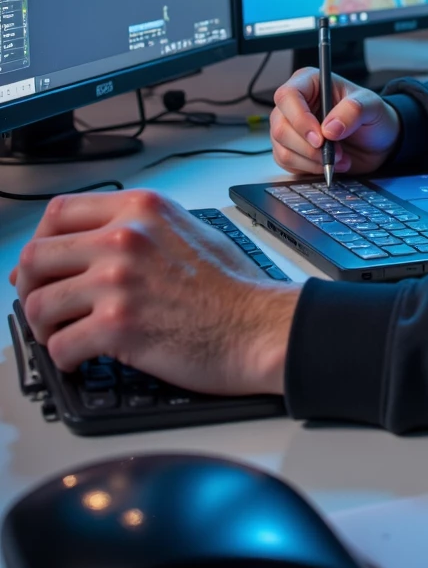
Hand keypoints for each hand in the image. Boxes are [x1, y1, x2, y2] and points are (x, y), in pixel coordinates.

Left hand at [11, 189, 299, 393]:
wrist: (258, 326)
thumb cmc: (231, 286)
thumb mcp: (185, 228)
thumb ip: (137, 226)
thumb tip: (88, 243)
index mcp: (140, 208)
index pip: (58, 213)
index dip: (40, 242)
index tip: (40, 265)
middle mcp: (125, 237)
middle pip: (36, 257)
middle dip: (29, 288)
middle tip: (42, 307)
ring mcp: (119, 281)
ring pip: (38, 304)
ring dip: (43, 327)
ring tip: (62, 336)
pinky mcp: (119, 327)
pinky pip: (60, 346)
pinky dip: (64, 358)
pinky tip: (80, 359)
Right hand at [270, 67, 399, 178]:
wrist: (378, 143)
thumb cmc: (373, 117)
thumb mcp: (372, 107)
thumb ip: (354, 110)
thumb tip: (330, 128)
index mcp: (310, 83)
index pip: (288, 96)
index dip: (300, 119)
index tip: (320, 138)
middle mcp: (295, 104)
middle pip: (280, 126)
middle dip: (309, 146)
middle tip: (335, 152)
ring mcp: (290, 127)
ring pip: (282, 148)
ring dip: (312, 160)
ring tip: (339, 158)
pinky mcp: (291, 149)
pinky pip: (287, 163)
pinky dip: (310, 168)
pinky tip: (331, 164)